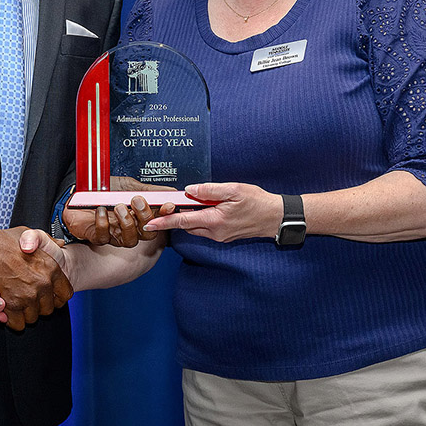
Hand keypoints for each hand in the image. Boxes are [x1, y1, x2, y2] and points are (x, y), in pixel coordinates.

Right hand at [0, 227, 73, 329]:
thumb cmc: (4, 241)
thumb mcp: (31, 234)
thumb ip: (46, 240)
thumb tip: (59, 243)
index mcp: (51, 268)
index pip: (65, 294)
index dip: (56, 297)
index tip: (48, 296)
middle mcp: (42, 284)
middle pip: (47, 309)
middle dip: (37, 306)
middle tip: (26, 298)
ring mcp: (27, 296)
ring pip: (32, 318)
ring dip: (22, 312)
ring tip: (13, 301)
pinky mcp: (11, 305)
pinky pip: (17, 323)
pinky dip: (10, 319)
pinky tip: (5, 308)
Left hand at [62, 179, 175, 246]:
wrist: (78, 190)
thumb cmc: (103, 189)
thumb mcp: (128, 185)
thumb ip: (148, 190)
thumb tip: (171, 192)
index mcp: (138, 215)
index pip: (158, 221)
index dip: (165, 216)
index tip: (167, 206)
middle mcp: (129, 227)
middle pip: (147, 233)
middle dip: (145, 217)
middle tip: (136, 200)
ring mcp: (114, 233)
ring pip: (129, 241)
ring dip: (126, 223)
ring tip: (118, 206)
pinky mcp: (97, 236)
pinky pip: (104, 238)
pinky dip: (103, 224)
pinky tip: (100, 211)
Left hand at [141, 182, 281, 242]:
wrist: (276, 218)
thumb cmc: (258, 202)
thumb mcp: (234, 190)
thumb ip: (210, 190)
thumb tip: (190, 189)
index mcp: (215, 220)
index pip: (183, 221)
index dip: (164, 222)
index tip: (149, 224)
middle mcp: (215, 232)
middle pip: (186, 225)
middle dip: (172, 218)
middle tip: (161, 208)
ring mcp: (220, 236)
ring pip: (195, 227)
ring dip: (186, 218)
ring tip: (180, 205)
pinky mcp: (224, 236)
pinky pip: (204, 228)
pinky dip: (197, 220)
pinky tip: (200, 209)